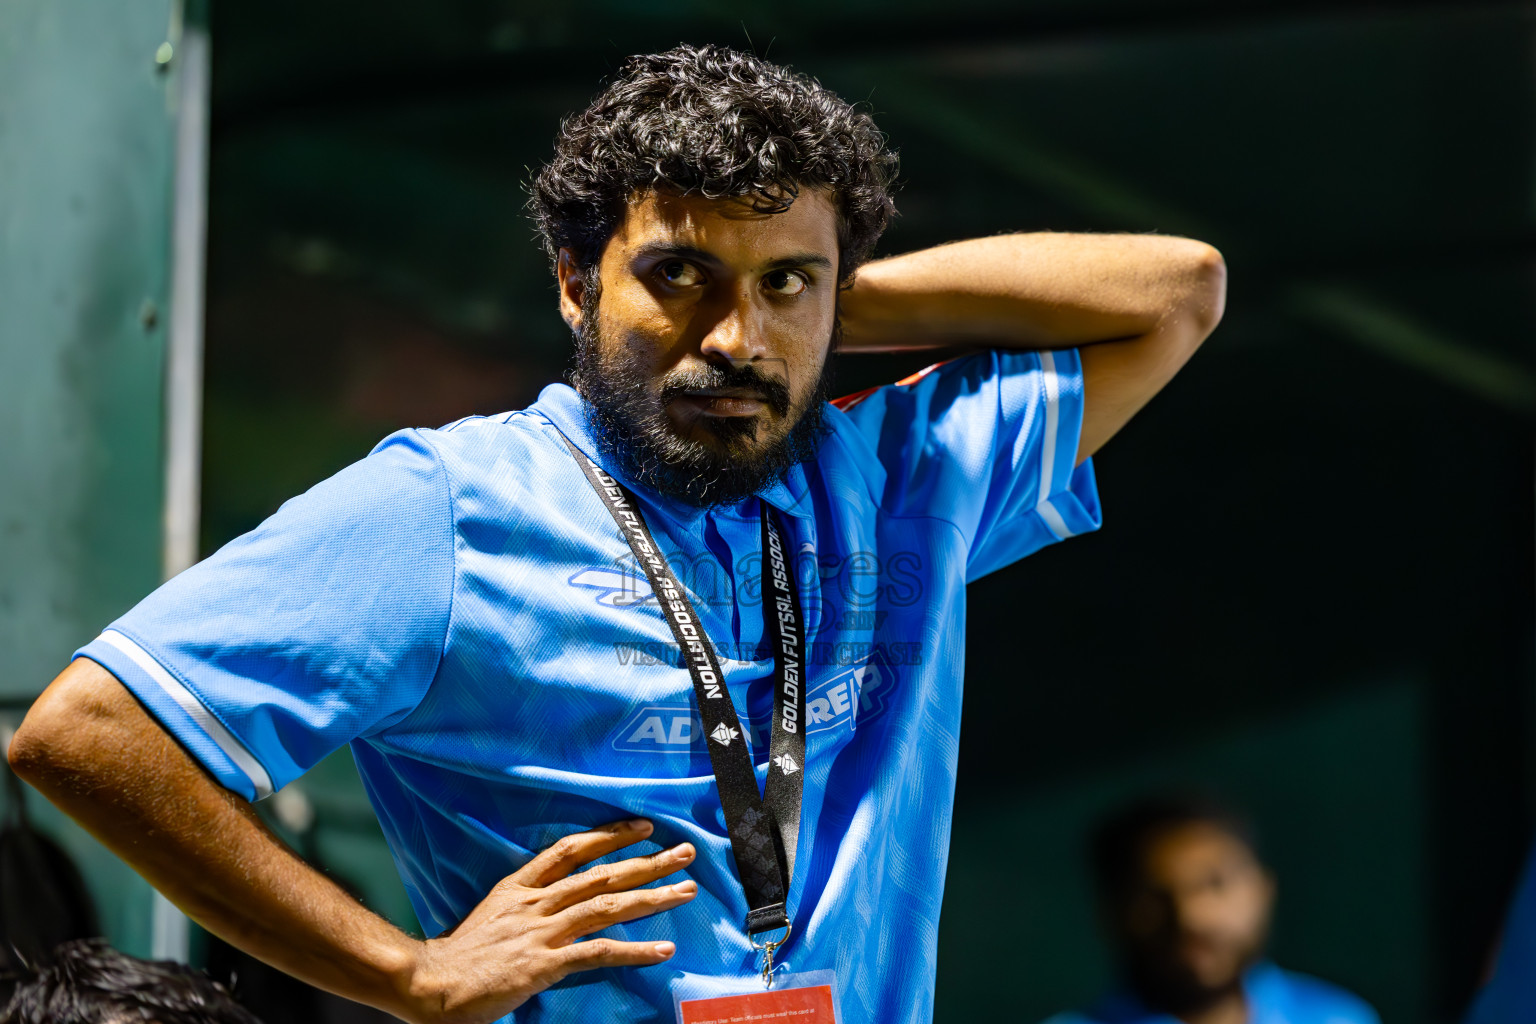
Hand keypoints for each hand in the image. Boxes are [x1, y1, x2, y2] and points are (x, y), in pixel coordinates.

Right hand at [399, 818, 695, 1023]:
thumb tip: (554, 902)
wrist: (432, 983)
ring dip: (652, 897)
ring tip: (686, 891)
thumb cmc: (460, 956)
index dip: (610, 835)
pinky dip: (635, 951)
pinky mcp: (546, 963)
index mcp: (520, 887)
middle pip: (601, 873)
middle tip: (685, 851)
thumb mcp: (493, 914)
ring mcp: (542, 931)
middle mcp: (536, 902)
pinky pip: (598, 952)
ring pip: (607, 905)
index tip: (642, 827)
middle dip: (647, 860)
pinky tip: (663, 950)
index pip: (571, 850)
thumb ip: (525, 905)